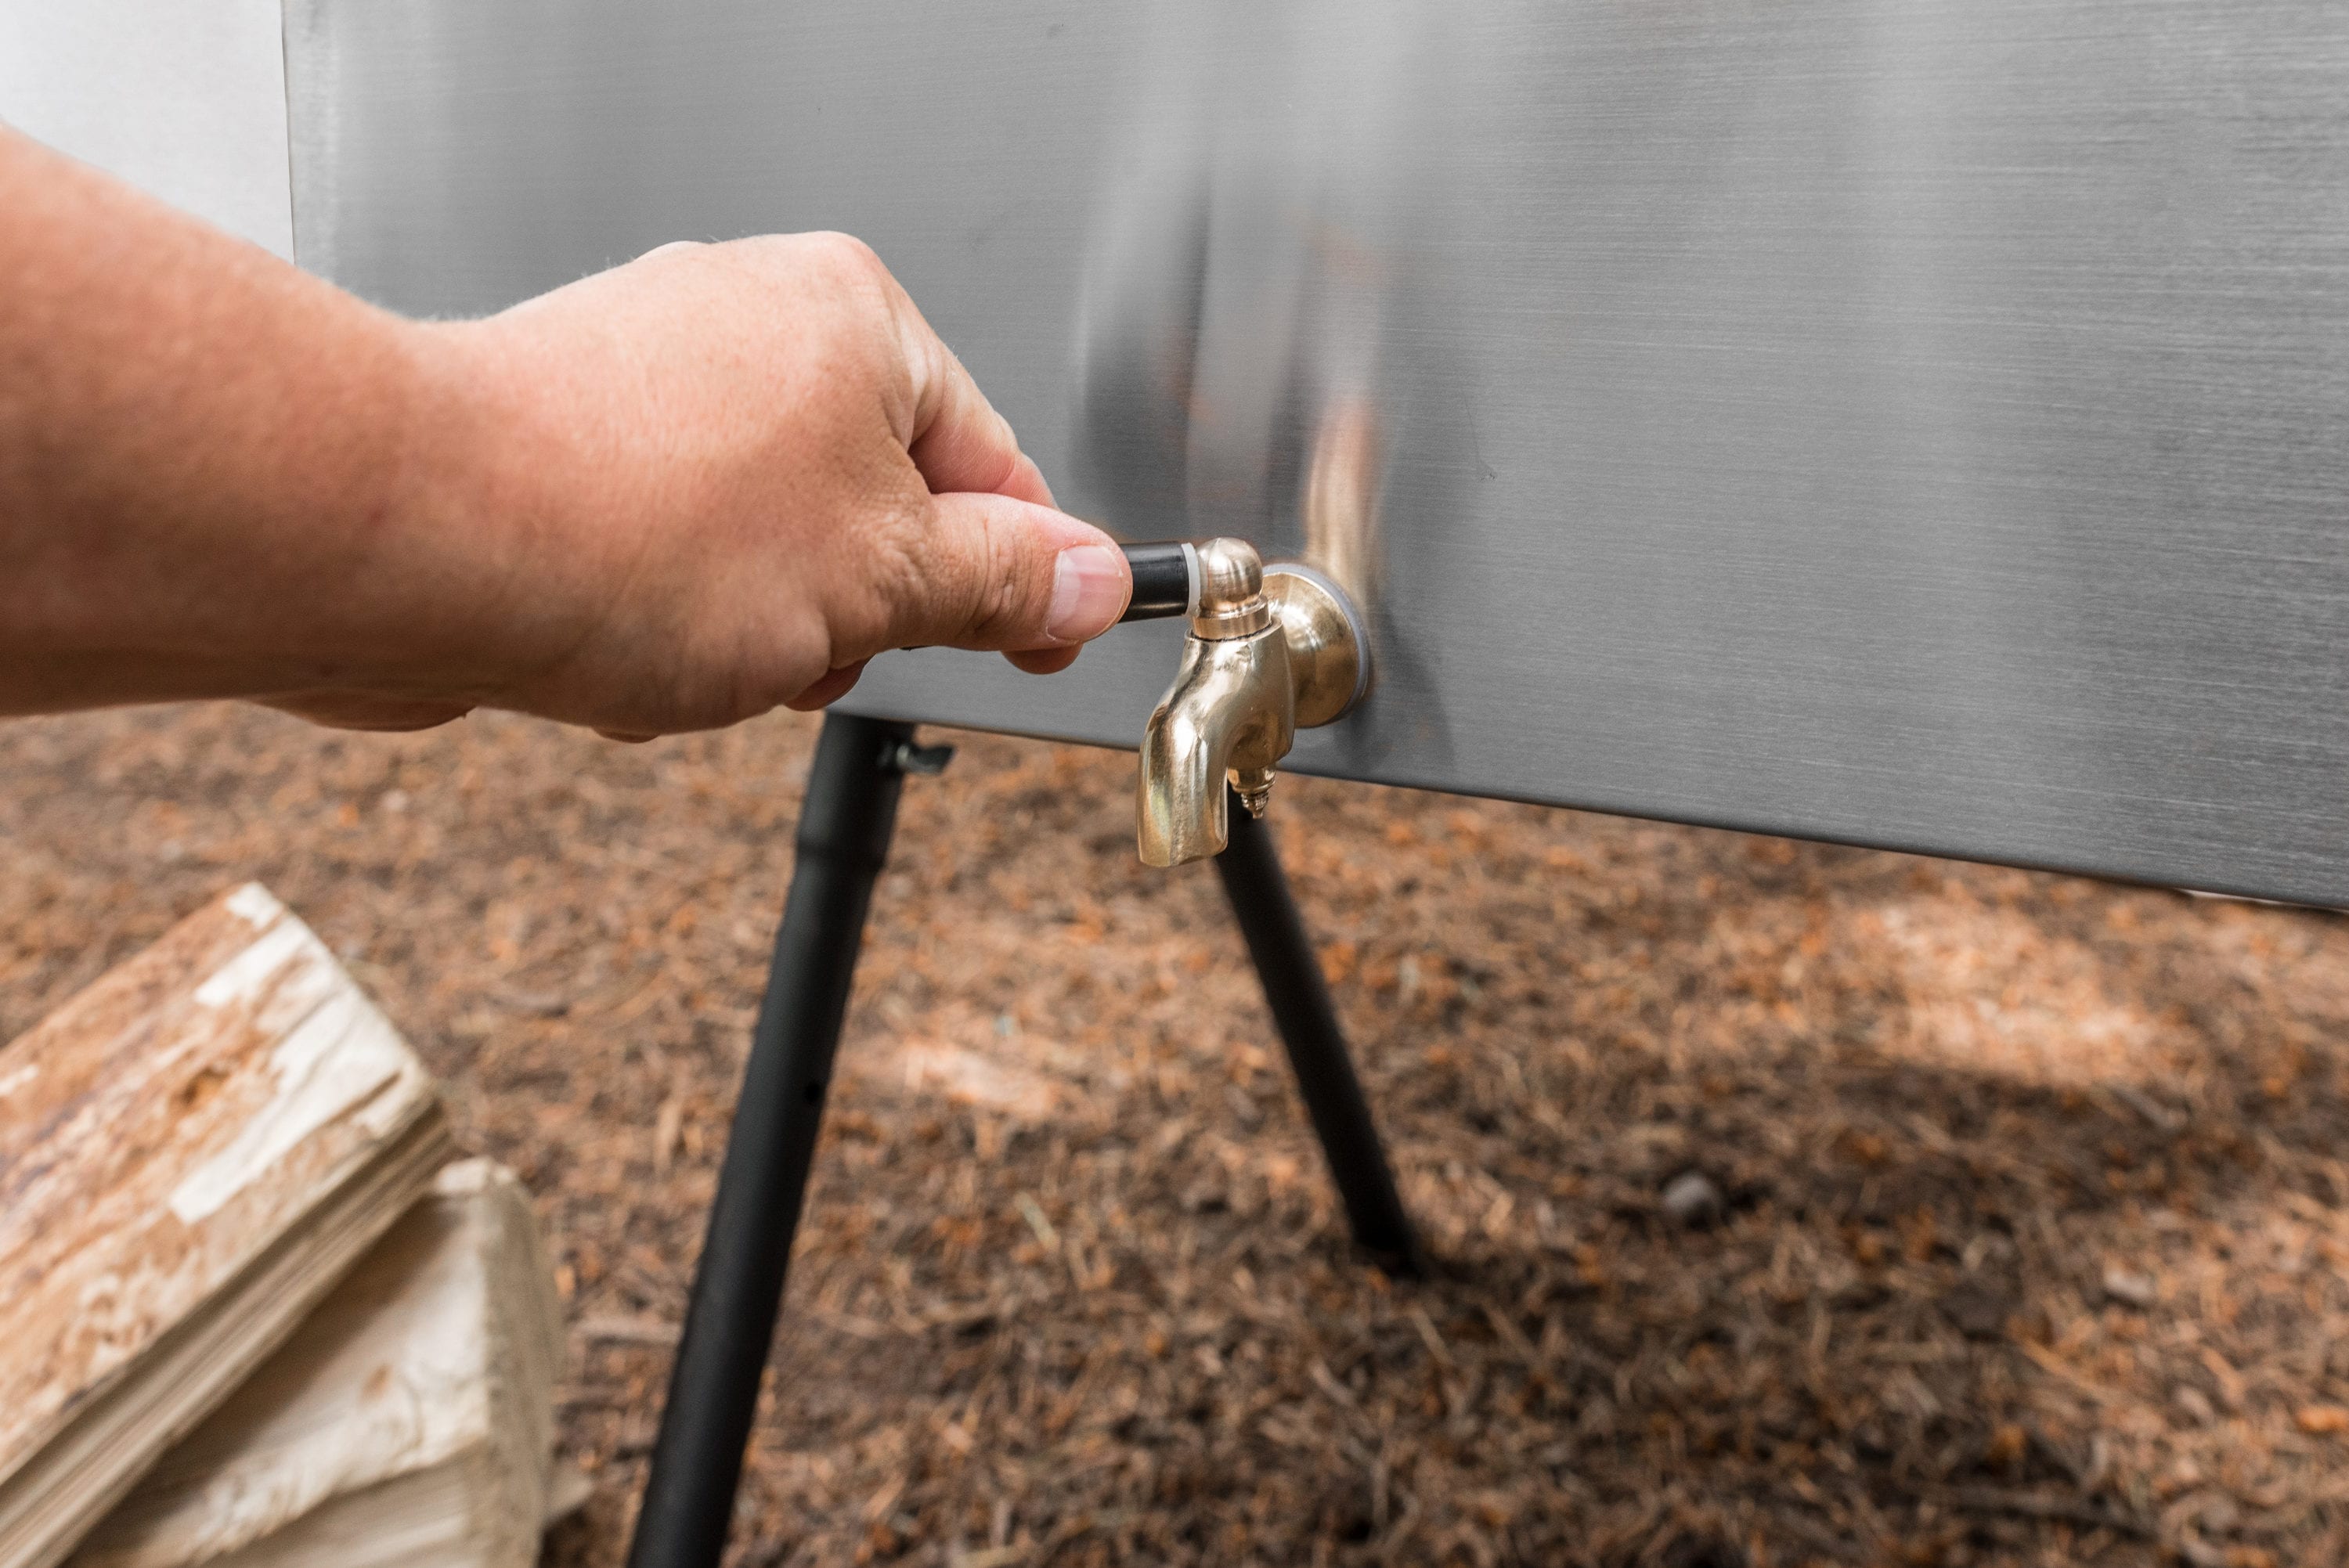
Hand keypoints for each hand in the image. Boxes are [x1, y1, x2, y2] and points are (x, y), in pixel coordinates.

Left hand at [287, 233, 1130, 735]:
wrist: (404, 541)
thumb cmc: (627, 529)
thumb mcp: (880, 581)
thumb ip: (1004, 581)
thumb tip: (1091, 578)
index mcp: (853, 318)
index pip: (993, 461)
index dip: (1026, 572)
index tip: (1044, 639)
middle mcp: (750, 324)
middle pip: (875, 511)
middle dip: (854, 613)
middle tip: (818, 649)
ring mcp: (650, 383)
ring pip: (769, 551)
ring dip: (758, 633)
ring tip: (697, 649)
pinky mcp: (570, 448)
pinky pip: (672, 558)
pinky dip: (667, 618)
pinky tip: (624, 646)